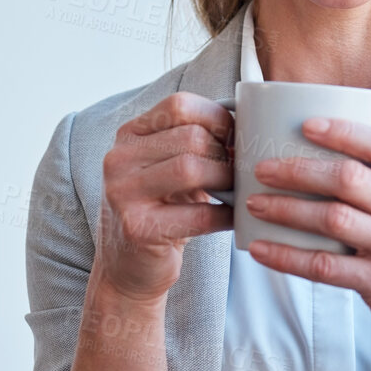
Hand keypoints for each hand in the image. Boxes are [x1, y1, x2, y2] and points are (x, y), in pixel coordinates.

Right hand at [96, 92, 234, 301]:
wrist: (128, 265)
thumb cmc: (162, 209)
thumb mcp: (169, 165)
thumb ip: (196, 140)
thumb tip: (251, 122)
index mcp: (129, 135)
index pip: (179, 105)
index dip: (218, 118)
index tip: (236, 138)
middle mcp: (118, 159)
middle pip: (192, 137)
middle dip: (227, 154)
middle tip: (241, 170)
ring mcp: (123, 194)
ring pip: (192, 168)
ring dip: (227, 181)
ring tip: (235, 191)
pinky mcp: (138, 228)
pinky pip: (199, 215)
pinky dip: (226, 216)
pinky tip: (233, 218)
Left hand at [245, 117, 370, 370]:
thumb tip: (327, 162)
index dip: (344, 132)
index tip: (306, 125)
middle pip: (350, 179)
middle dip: (299, 171)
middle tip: (262, 169)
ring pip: (332, 219)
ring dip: (286, 209)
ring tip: (254, 204)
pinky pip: (325, 267)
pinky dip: (287, 256)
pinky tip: (262, 250)